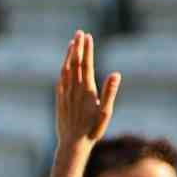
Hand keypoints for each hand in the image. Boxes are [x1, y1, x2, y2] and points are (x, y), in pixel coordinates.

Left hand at [56, 31, 119, 148]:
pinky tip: (64, 65)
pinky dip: (63, 69)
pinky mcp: (60, 100)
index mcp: (87, 89)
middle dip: (78, 47)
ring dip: (69, 55)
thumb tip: (116, 74)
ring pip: (66, 70)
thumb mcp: (105, 112)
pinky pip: (61, 80)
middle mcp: (74, 89)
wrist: (72, 144)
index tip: (88, 36)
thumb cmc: (92, 130)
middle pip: (75, 63)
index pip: (87, 64)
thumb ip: (110, 92)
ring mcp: (66, 94)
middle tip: (80, 32)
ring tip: (72, 43)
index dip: (88, 49)